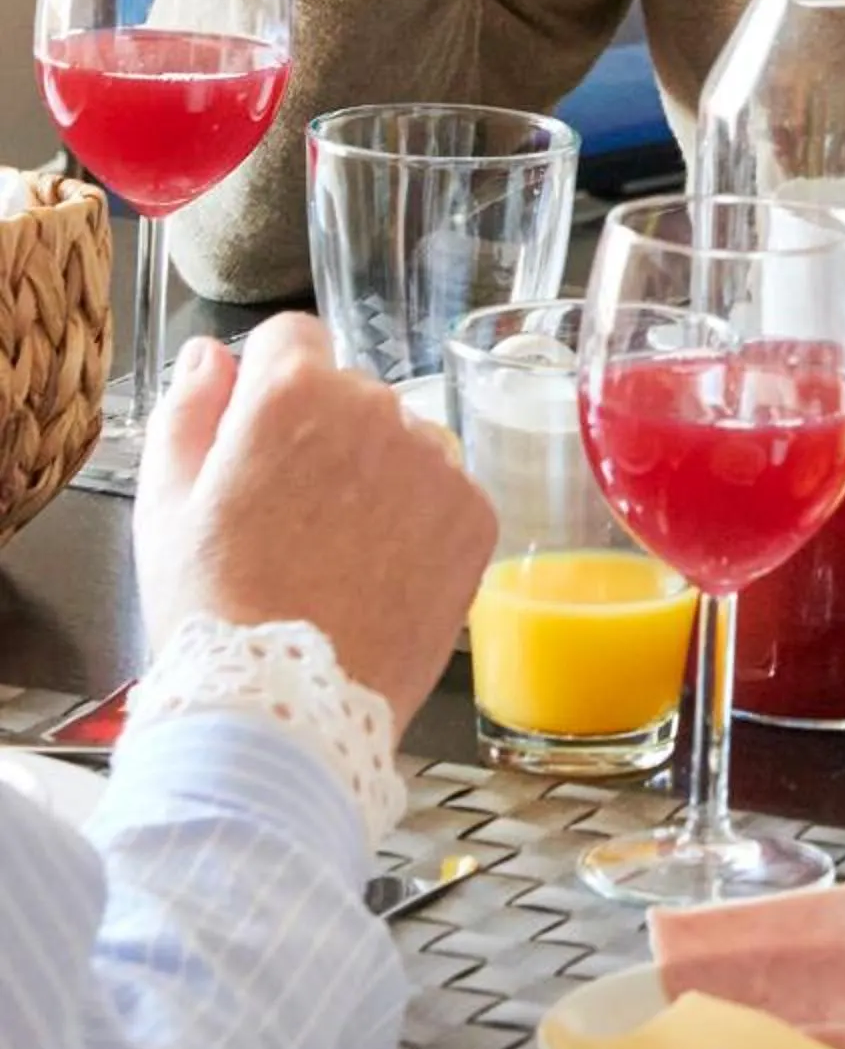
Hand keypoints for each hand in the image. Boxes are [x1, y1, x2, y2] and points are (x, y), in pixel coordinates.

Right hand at [134, 316, 497, 739]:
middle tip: (290, 516)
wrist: (286, 710)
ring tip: (337, 552)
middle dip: (323, 434)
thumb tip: (212, 355)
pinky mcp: (475, 515)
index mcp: (291, 392)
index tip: (260, 440)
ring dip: (378, 473)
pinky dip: (421, 521)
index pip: (292, 337)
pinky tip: (380, 572)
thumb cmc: (213, 610)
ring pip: (403, 439)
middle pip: (351, 392)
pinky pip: (446, 491)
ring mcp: (434, 462)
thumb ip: (189, 410)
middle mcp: (374, 409)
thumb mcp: (165, 505)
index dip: (269, 387)